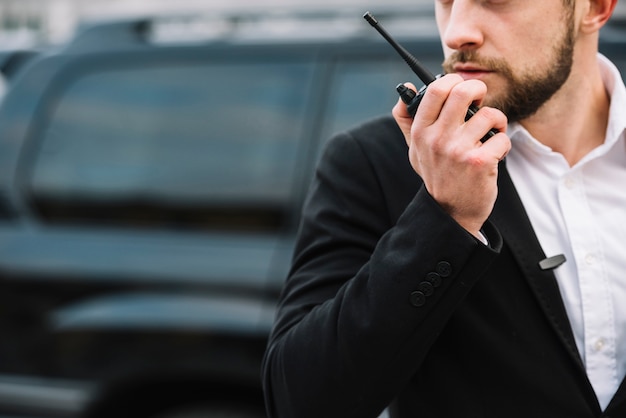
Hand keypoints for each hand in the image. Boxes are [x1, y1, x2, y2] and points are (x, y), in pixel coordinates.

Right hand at [392, 74, 510, 238]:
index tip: (461, 88)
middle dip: (479, 90)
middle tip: (481, 101)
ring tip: (492, 132)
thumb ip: (408, 119)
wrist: (451, 212)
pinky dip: (503, 143)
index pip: (435, 90)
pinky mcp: (480, 161)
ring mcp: (459, 150)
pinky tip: (495, 153)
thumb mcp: (416, 149)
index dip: (453, 81)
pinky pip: (502, 137)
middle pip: (464, 91)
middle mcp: (437, 139)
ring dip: (497, 121)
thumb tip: (406, 88)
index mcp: (421, 132)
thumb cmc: (437, 175)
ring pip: (489, 114)